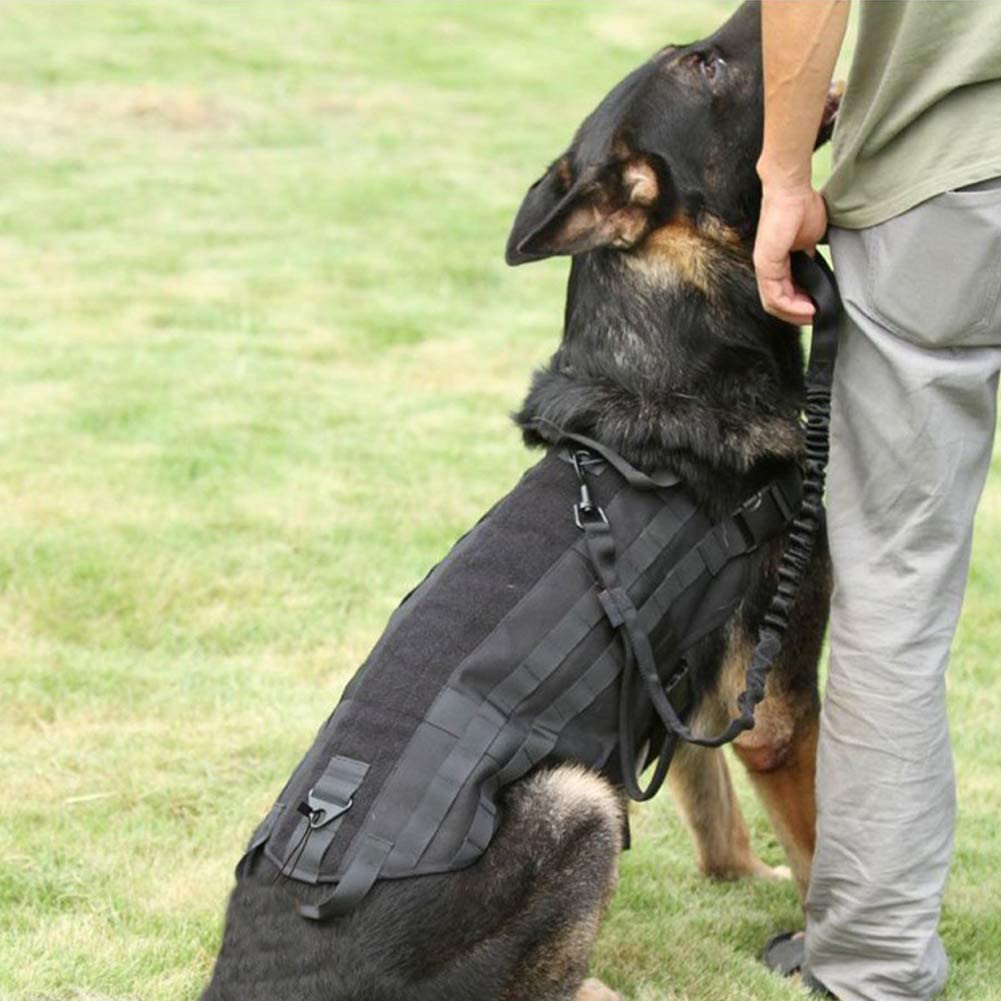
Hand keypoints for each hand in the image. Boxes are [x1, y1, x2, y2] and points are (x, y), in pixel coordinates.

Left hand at [753, 184, 827, 324]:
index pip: (783, 293)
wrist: (792, 190)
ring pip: (774, 304)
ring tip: (814, 315)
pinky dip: (792, 306)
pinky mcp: (765, 264)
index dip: (800, 305)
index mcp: (776, 263)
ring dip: (796, 314)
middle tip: (817, 317)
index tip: (818, 307)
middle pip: (777, 303)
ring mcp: (763, 267)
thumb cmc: (802, 208)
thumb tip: (817, 272)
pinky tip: (809, 308)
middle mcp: (766, 267)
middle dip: (798, 314)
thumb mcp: (810, 240)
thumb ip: (809, 258)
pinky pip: (775, 296)